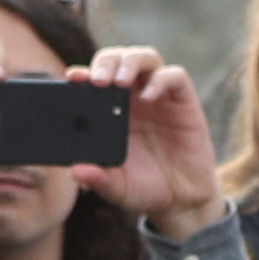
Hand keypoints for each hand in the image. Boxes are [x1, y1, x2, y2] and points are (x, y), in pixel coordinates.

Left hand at [68, 48, 225, 241]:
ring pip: (145, 58)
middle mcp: (134, 99)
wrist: (182, 201)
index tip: (73, 78)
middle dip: (106, 62)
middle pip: (118, 59)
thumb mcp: (117, 188)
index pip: (94, 79)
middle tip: (98, 81)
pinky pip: (175, 76)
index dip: (83, 73)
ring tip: (121, 81)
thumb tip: (76, 171)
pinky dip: (161, 80)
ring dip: (131, 62)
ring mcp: (160, 98)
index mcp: (110, 112)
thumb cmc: (145, 189)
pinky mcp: (185, 103)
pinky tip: (150, 97)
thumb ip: (97, 180)